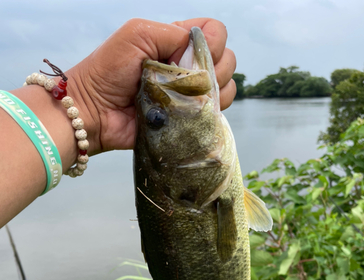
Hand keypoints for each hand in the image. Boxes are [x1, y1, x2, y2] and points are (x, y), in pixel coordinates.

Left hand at [66, 18, 236, 154]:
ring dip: (214, 92)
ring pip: (226, 88)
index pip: (215, 34)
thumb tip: (199, 53)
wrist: (94, 111)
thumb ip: (172, 34)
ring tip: (186, 98)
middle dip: (216, 68)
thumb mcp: (137, 34)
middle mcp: (188, 68)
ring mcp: (190, 96)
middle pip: (228, 60)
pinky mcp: (188, 121)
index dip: (212, 42)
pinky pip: (215, 116)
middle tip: (185, 79)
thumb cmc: (108, 70)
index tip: (189, 55)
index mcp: (178, 43)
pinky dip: (210, 113)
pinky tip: (190, 114)